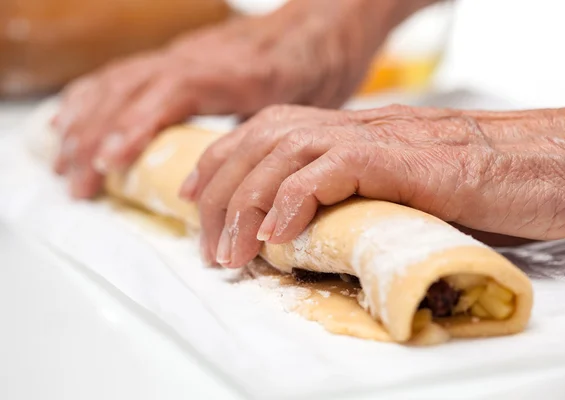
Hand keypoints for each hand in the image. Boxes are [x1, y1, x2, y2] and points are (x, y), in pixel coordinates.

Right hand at [52, 0, 409, 197]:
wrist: (321, 27)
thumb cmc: (316, 66)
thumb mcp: (298, 106)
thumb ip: (255, 137)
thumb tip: (230, 182)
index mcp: (228, 73)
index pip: (167, 95)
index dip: (134, 128)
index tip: (108, 163)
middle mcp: (196, 59)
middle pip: (130, 92)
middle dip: (96, 140)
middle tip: (78, 184)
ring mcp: (182, 55)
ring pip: (120, 82)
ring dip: (86, 122)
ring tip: (63, 161)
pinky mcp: (178, 58)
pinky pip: (125, 73)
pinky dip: (93, 95)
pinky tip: (72, 115)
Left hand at [180, 103, 564, 267]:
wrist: (537, 164)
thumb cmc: (473, 185)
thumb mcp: (397, 190)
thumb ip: (354, 200)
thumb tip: (309, 233)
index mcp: (348, 133)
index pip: (265, 132)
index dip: (222, 159)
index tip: (194, 195)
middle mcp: (353, 127)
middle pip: (262, 139)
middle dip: (222, 192)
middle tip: (209, 245)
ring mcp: (374, 137)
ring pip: (284, 150)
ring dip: (249, 203)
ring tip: (232, 251)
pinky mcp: (399, 157)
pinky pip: (332, 168)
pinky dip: (295, 198)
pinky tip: (277, 233)